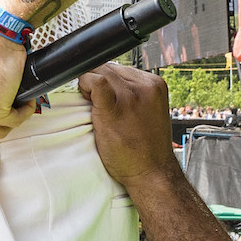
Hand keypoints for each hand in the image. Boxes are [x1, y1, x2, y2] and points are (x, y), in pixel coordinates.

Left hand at [78, 64, 179, 190]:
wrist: (152, 172)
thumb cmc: (146, 147)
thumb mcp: (149, 110)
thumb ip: (133, 93)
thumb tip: (107, 80)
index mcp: (155, 84)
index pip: (121, 68)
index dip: (105, 78)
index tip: (100, 92)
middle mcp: (145, 86)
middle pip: (109, 68)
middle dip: (96, 80)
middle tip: (93, 101)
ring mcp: (131, 96)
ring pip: (101, 72)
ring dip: (89, 85)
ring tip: (94, 106)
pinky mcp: (116, 109)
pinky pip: (96, 83)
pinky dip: (86, 85)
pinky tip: (87, 100)